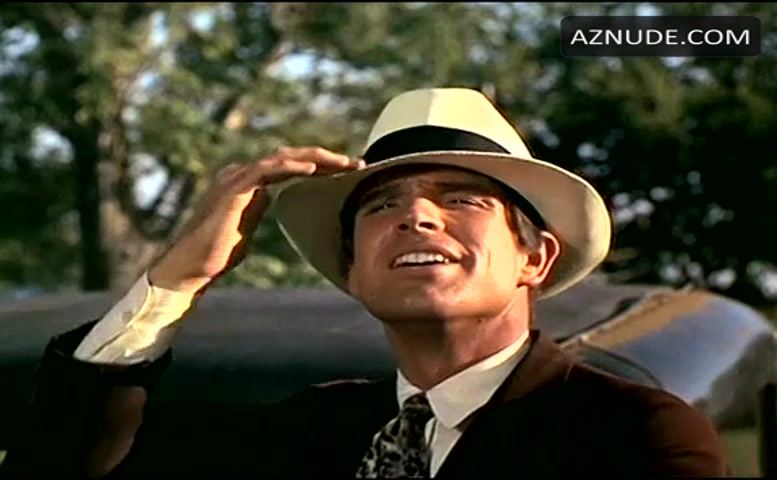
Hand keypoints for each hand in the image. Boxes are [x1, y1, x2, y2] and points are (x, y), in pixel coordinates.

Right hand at [148, 146, 363, 293]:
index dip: (321, 165)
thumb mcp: (248, 227)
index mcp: (249, 181)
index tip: (348, 171)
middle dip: (326, 157)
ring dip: (317, 158)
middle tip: (357, 163)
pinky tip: (312, 168)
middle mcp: (243, 173)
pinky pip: (266, 170)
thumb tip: (274, 206)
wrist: (192, 265)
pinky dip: (290, 166)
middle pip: (291, 156)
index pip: (291, 165)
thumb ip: (259, 211)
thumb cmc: (218, 251)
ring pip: (283, 157)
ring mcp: (237, 177)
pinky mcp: (234, 188)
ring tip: (345, 162)